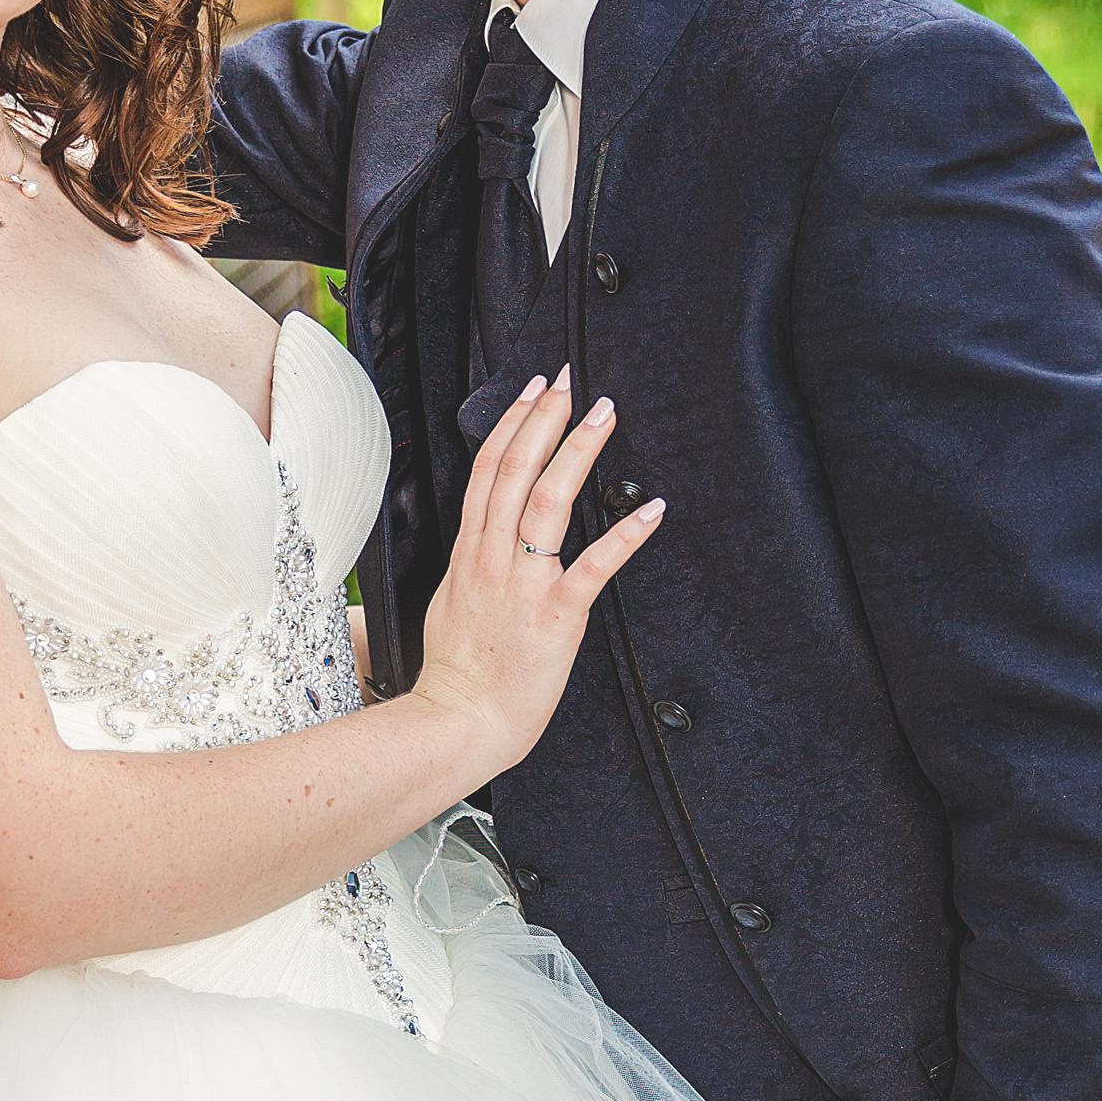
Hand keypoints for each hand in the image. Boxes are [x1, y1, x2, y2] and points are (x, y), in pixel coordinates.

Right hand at [415, 370, 664, 781]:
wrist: (459, 721)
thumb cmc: (459, 671)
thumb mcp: (450, 601)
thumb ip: (472, 564)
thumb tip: (485, 541)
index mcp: (469, 552)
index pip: (487, 470)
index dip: (512, 423)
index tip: (534, 389)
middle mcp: (492, 558)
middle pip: (515, 470)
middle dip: (545, 418)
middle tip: (570, 379)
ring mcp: (523, 584)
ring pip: (546, 501)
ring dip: (577, 452)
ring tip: (603, 414)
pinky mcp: (555, 616)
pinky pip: (593, 567)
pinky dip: (624, 536)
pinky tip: (651, 510)